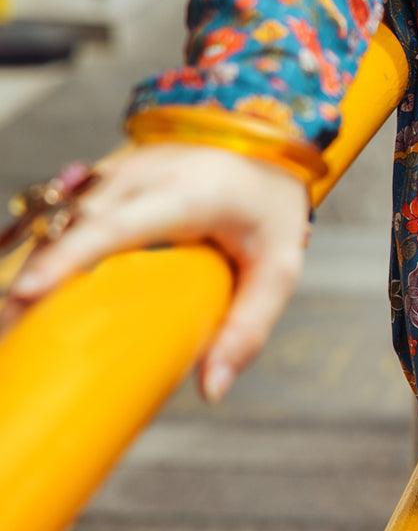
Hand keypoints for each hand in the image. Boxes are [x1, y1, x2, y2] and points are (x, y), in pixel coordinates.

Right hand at [0, 144, 310, 402]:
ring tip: (12, 323)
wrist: (266, 140)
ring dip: (32, 265)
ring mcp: (119, 170)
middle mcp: (144, 174)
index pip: (117, 224)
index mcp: (187, 194)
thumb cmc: (270, 206)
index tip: (26, 292)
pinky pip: (63, 214)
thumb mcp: (278, 267)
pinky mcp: (105, 177)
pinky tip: (32, 295)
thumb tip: (211, 390)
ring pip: (57, 218)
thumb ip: (248, 327)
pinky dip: (45, 251)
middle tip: (9, 332)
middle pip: (71, 225)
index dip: (69, 256)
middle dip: (33, 276)